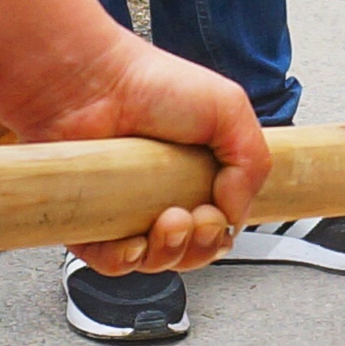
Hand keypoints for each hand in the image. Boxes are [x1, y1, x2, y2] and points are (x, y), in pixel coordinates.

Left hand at [0, 29, 272, 276]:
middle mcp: (160, 195)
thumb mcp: (229, 109)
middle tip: (200, 218)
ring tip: (170, 219)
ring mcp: (124, 210)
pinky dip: (125, 260)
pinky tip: (135, 240)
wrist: (92, 83)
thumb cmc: (150, 84)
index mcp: (195, 174)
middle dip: (202, 246)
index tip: (220, 215)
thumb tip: (237, 214)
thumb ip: (255, 163)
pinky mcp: (89, 220)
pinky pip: (109, 262)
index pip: (217, 229)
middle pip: (190, 252)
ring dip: (170, 252)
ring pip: (154, 262)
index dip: (222, 234)